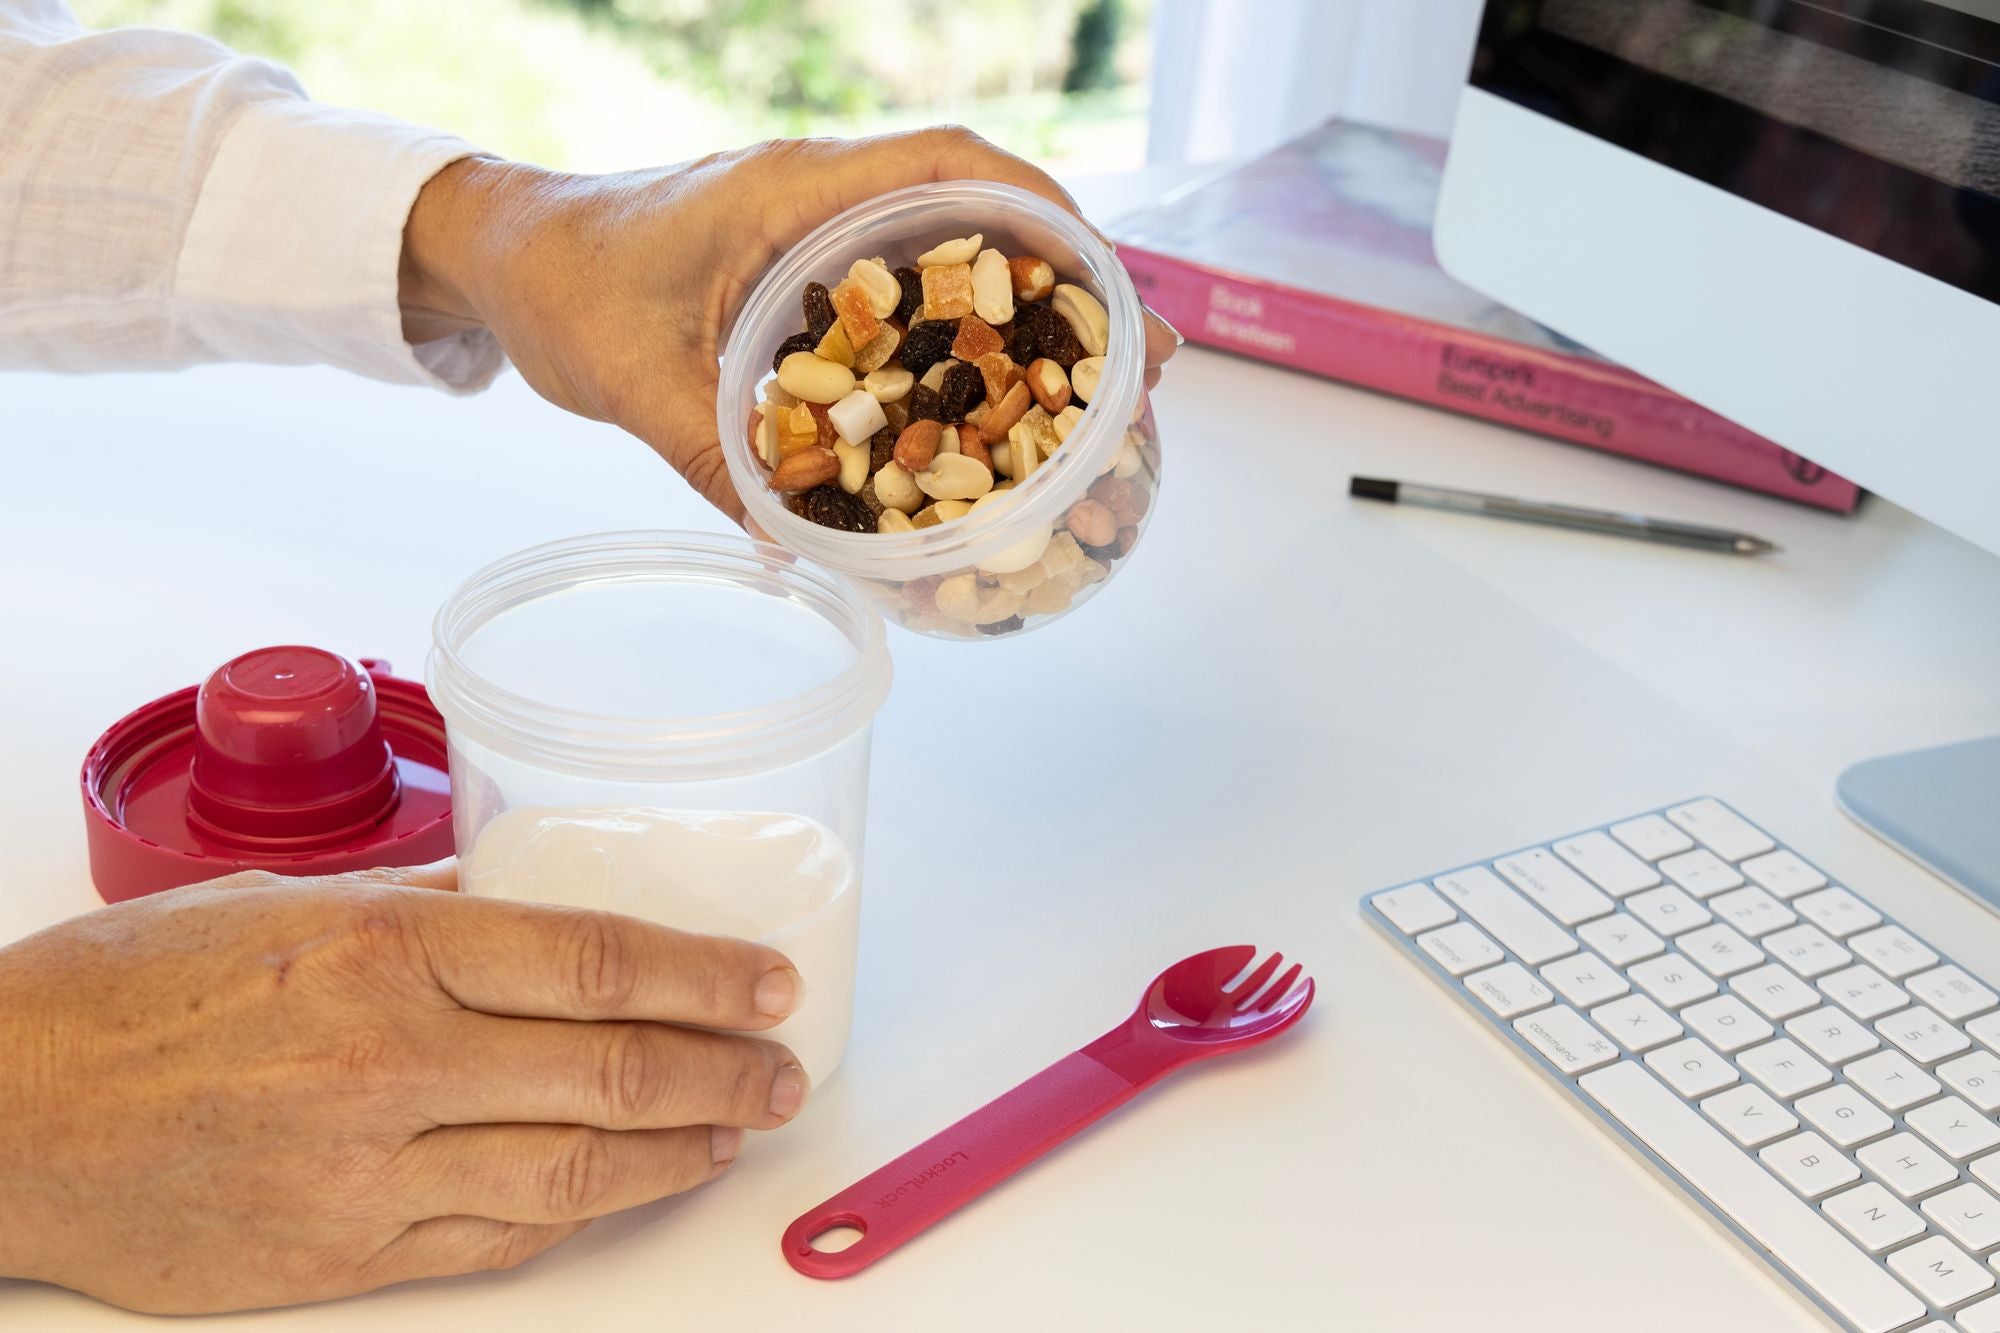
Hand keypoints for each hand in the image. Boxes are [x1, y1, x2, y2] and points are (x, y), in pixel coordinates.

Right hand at [0, 863, 806, 1312]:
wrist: (3, 1115)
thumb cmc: (129, 994)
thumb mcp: (290, 905)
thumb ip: (429, 906)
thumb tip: (540, 899)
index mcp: (384, 951)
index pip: (597, 962)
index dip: (705, 976)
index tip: (767, 981)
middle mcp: (390, 1062)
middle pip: (613, 1071)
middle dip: (724, 1070)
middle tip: (782, 1067)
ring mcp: (369, 1171)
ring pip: (576, 1169)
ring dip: (679, 1152)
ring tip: (734, 1129)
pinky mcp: (343, 1255)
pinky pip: (502, 1237)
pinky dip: (586, 1209)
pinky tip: (634, 1183)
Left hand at [398, 127, 1180, 523]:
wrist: (505, 253)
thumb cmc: (565, 289)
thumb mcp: (637, 382)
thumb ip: (717, 458)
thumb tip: (803, 550)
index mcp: (797, 190)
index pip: (954, 168)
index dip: (1048, 219)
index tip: (1112, 286)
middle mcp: (825, 196)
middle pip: (984, 216)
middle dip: (1074, 286)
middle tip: (1143, 368)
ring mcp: (823, 228)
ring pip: (957, 256)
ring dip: (1031, 316)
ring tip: (1099, 396)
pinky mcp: (809, 268)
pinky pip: (911, 290)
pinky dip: (967, 339)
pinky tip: (999, 407)